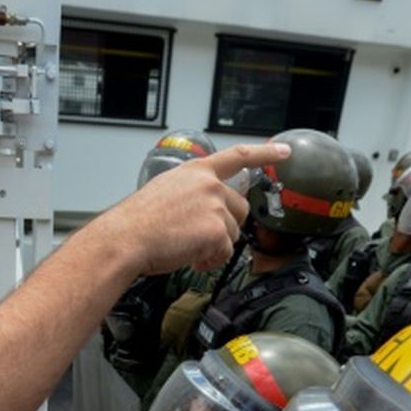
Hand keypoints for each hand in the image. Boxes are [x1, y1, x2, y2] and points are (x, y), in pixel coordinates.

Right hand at [90, 142, 291, 277]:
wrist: (126, 238)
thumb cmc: (137, 222)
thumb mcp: (165, 192)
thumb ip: (191, 194)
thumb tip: (204, 212)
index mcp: (195, 171)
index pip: (237, 156)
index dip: (264, 152)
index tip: (284, 150)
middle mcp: (209, 184)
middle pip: (239, 208)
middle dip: (226, 227)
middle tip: (202, 239)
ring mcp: (215, 205)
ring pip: (233, 233)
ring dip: (215, 246)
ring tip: (188, 248)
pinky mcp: (217, 229)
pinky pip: (226, 252)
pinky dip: (210, 260)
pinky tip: (191, 257)